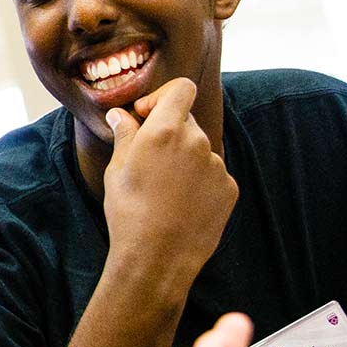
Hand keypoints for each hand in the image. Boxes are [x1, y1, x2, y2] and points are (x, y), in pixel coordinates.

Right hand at [102, 78, 235, 288]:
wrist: (157, 257)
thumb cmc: (129, 211)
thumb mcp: (117, 169)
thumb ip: (125, 135)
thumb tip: (121, 115)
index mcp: (166, 130)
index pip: (181, 89)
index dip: (163, 97)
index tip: (146, 117)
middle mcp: (197, 141)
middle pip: (187, 121)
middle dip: (170, 132)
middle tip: (149, 161)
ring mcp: (217, 166)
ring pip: (200, 150)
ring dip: (185, 159)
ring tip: (165, 190)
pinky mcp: (229, 188)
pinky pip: (213, 174)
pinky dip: (199, 182)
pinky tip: (182, 204)